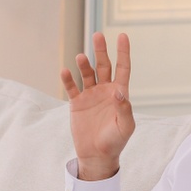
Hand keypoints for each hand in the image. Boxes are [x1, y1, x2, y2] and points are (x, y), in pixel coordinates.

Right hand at [60, 32, 134, 180]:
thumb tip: (120, 93)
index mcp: (119, 93)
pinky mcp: (77, 103)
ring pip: (87, 74)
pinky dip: (68, 79)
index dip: (123, 52)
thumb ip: (124, 110)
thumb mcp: (125, 127)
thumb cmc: (115, 141)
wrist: (97, 155)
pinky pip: (72, 88)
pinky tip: (65, 71)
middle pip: (103, 65)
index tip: (123, 35)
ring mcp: (90, 95)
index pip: (123, 68)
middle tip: (97, 35)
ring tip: (80, 57)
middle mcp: (105, 90)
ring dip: (83, 64)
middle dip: (100, 51)